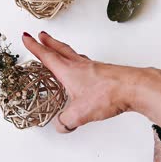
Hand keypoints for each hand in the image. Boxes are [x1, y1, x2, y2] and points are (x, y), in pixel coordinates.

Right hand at [22, 32, 142, 132]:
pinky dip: (80, 62)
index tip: (26, 37)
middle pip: (60, 49)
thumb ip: (66, 121)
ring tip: (59, 49)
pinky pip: (87, 64)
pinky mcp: (105, 72)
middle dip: (49, 42)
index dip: (34, 47)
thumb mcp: (79, 113)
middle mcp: (80, 65)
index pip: (47, 56)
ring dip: (63, 50)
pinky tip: (83, 69)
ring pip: (74, 55)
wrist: (134, 87)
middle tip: (42, 36)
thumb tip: (61, 125)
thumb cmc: (107, 93)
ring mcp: (94, 67)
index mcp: (68, 71)